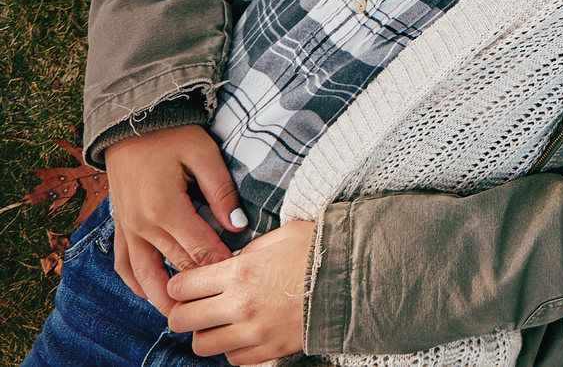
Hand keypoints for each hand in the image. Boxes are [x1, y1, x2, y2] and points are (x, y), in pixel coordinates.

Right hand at [104, 124, 247, 315]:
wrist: (131, 122)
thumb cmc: (172, 134)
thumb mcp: (203, 153)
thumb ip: (221, 190)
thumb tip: (238, 225)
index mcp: (166, 207)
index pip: (199, 249)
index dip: (221, 265)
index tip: (240, 276)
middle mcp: (143, 224)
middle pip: (176, 263)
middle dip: (199, 282)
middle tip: (221, 299)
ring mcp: (127, 227)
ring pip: (144, 273)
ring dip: (162, 296)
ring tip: (180, 315)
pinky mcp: (119, 225)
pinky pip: (122, 262)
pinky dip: (134, 281)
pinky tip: (148, 293)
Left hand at [166, 218, 313, 364]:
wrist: (356, 279)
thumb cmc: (320, 251)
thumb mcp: (283, 235)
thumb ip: (249, 251)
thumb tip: (231, 263)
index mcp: (238, 272)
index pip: (181, 286)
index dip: (179, 285)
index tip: (187, 285)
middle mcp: (239, 305)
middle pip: (182, 319)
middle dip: (184, 311)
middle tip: (197, 305)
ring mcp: (253, 332)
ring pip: (202, 344)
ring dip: (207, 333)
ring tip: (222, 322)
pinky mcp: (269, 350)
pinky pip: (232, 359)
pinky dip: (233, 348)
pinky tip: (246, 333)